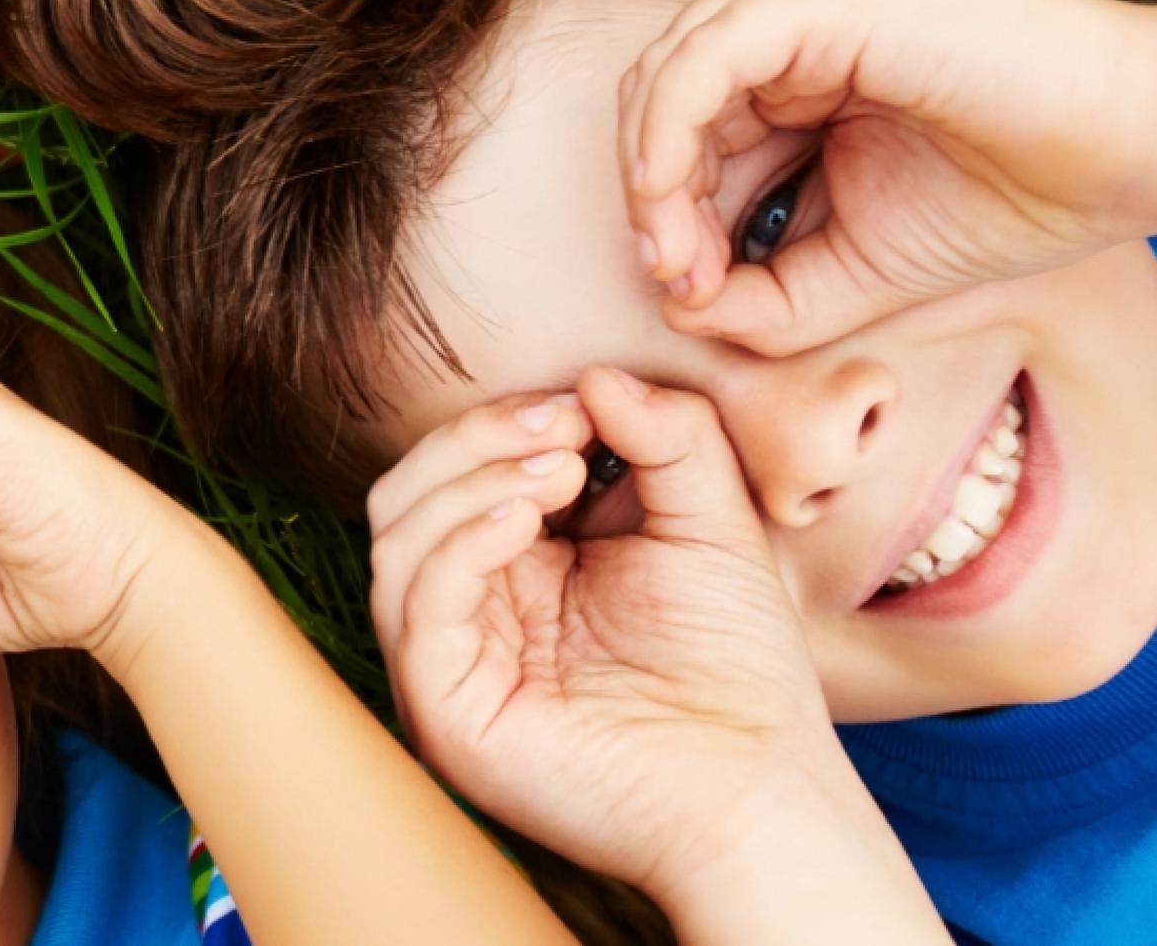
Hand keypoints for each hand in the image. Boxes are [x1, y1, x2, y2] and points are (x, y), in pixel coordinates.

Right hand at [369, 370, 874, 907]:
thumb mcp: (711, 521)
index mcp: (518, 568)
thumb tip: (598, 373)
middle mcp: (471, 612)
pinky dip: (458, 544)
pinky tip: (524, 519)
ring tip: (557, 470)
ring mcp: (453, 661)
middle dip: (478, 439)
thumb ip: (669, 438)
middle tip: (563, 426)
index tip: (583, 401)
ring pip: (397, 536)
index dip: (506, 420)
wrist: (759, 784)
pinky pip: (416, 607)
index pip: (462, 470)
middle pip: (410, 491)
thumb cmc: (738, 667)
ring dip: (469, 480)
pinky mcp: (447, 708)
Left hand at [621, 0, 1156, 351]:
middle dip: (652, 200)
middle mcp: (796, 15)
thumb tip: (679, 310)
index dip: (666, 214)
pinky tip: (674, 200)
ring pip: (669, 72)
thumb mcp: (865, 268)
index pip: (688, 131)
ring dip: (653, 175)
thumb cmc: (1021, 197)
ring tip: (679, 260)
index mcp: (803, 66)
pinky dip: (670, 130)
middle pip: (663, 99)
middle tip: (675, 282)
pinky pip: (706, 53)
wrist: (1140, 148)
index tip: (687, 296)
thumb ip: (772, 296)